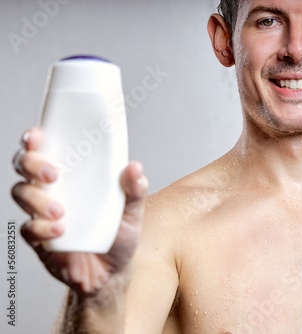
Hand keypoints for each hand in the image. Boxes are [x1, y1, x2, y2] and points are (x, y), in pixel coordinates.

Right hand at [11, 127, 147, 294]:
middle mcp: (53, 190)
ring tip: (61, 211)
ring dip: (37, 198)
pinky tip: (60, 230)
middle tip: (54, 174)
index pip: (47, 149)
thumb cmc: (118, 235)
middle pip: (25, 166)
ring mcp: (42, 213)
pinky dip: (42, 227)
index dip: (35, 139)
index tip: (37, 135)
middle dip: (33, 163)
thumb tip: (135, 167)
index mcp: (73, 176)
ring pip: (22, 193)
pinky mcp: (39, 238)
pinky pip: (28, 228)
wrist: (112, 273)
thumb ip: (134, 189)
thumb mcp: (132, 210)